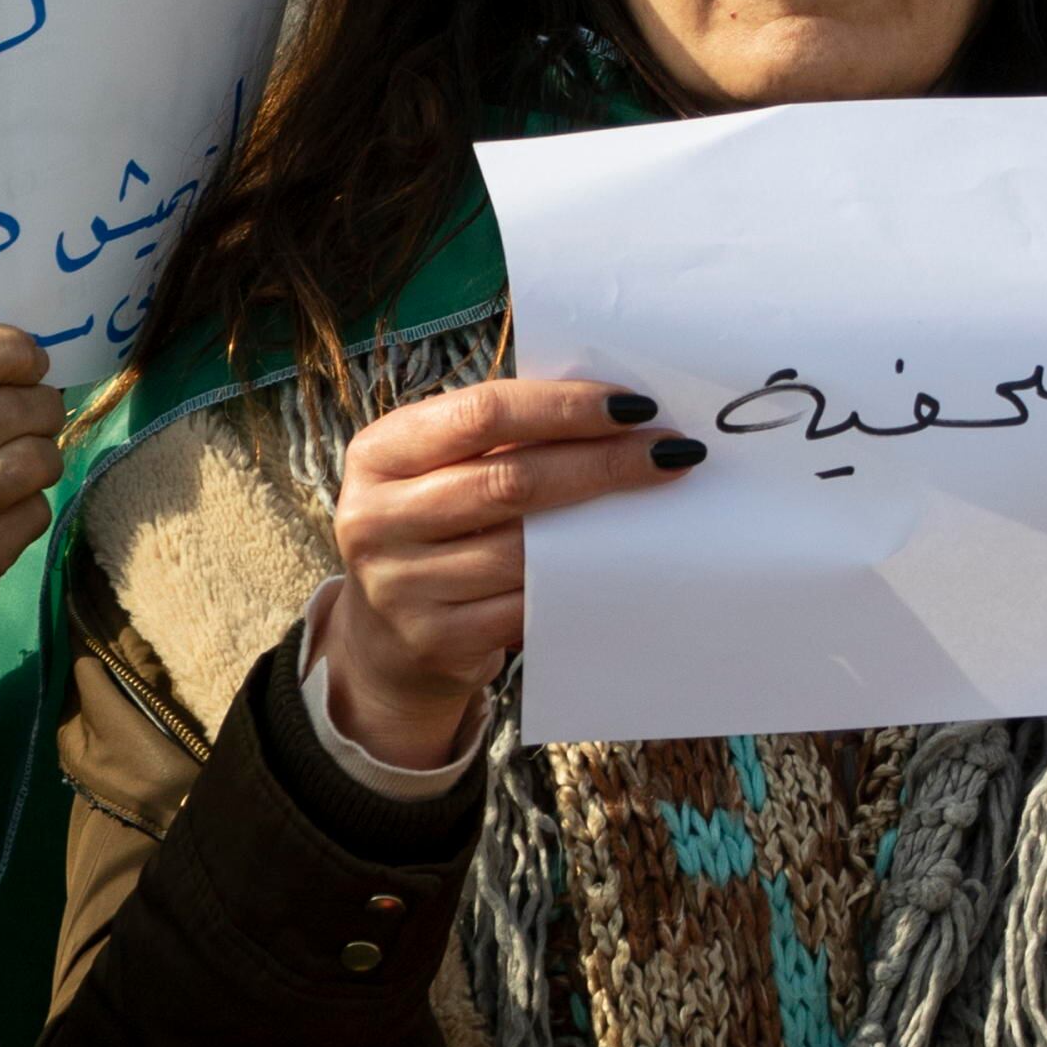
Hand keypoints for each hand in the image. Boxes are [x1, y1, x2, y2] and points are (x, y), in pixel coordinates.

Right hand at [0, 329, 64, 697]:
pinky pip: (34, 513)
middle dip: (41, 403)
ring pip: (33, 461)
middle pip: (9, 410)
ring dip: (44, 452)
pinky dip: (31, 504)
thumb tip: (24, 353)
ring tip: (26, 455)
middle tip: (38, 410)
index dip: (12, 350)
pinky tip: (5, 507)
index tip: (31, 359)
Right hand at [323, 378, 693, 767]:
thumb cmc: (438, 525)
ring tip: (657, 503)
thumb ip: (505, 438)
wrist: (386, 637)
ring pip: (524, 550)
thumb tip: (619, 412)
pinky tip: (620, 563)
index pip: (481, 414)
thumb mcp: (444, 469)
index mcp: (379, 453)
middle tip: (670, 450)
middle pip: (510, 481)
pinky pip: (527, 606)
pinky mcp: (435, 640)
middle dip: (603, 463)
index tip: (634, 405)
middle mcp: (375, 518)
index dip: (564, 407)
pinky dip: (578, 582)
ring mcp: (400, 586)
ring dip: (602, 526)